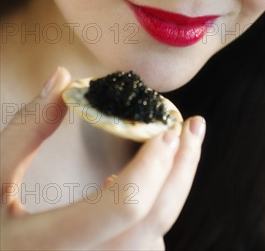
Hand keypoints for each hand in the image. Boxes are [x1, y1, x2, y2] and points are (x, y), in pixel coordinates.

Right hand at [1, 67, 205, 249]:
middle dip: (181, 172)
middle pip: (152, 228)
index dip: (153, 165)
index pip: (123, 208)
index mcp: (43, 246)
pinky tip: (131, 191)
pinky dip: (147, 220)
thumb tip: (63, 77)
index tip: (168, 127)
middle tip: (192, 129)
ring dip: (166, 195)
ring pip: (151, 245)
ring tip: (169, 152)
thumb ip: (26, 128)